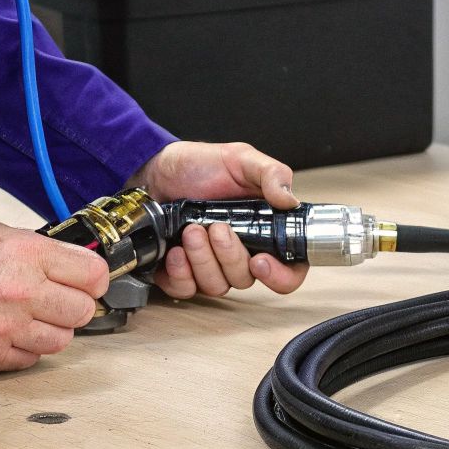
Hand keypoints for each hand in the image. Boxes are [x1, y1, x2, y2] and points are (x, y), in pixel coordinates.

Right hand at [0, 215, 107, 372]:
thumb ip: (37, 252)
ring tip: (26, 318)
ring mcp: (2, 329)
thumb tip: (71, 265)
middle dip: (73, 307)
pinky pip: (25, 360)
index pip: (93, 276)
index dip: (94, 280)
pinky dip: (20, 349)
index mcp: (27, 255)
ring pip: (58, 342)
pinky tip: (4, 333)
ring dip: (48, 331)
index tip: (88, 283)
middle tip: (56, 302)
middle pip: (82, 313)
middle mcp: (20, 293)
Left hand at [127, 141, 308, 298]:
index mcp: (264, 231)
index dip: (281, 276)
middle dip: (229, 255)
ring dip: (202, 260)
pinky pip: (186, 290)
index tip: (261, 261)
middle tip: (216, 228)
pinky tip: (175, 250)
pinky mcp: (184, 273)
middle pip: (247, 279)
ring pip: (217, 286)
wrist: (158, 170)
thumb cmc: (200, 165)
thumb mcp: (241, 159)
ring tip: (191, 230)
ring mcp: (212, 265)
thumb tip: (289, 200)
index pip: (289, 269)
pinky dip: (180, 273)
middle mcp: (241, 253)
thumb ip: (271, 174)